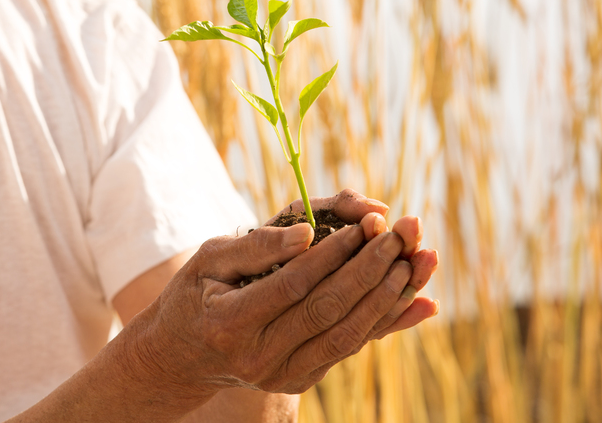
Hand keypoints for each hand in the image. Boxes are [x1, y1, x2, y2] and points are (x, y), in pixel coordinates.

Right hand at [125, 189, 437, 400]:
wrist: (184, 354)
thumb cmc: (196, 292)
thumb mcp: (209, 258)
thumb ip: (257, 245)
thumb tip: (307, 234)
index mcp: (230, 322)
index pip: (294, 283)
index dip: (333, 253)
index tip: (363, 223)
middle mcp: (259, 356)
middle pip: (327, 309)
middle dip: (369, 268)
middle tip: (399, 234)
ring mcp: (282, 374)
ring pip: (347, 334)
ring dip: (387, 296)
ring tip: (415, 260)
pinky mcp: (301, 379)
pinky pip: (350, 347)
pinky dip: (386, 322)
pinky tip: (418, 299)